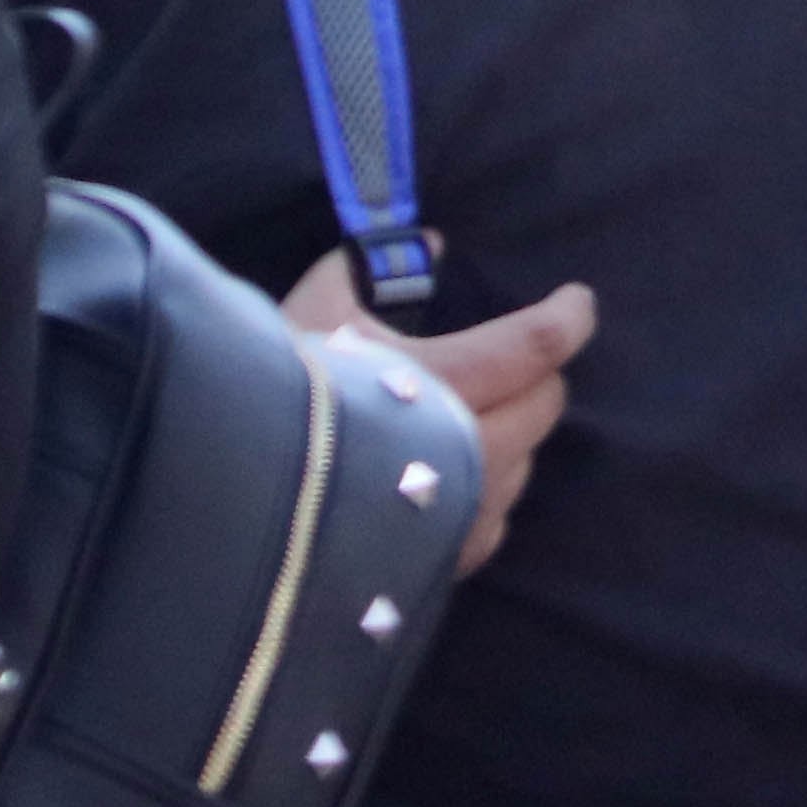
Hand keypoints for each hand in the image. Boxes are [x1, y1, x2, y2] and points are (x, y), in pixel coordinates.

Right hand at [283, 253, 593, 571]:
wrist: (228, 497)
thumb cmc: (274, 391)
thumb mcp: (316, 309)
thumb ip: (368, 266)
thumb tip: (429, 243)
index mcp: (444, 384)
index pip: (534, 346)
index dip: (566, 318)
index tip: (578, 302)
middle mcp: (469, 453)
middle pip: (542, 406)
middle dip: (539, 375)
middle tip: (521, 358)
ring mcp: (461, 516)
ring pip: (525, 464)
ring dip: (516, 433)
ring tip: (481, 415)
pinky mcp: (443, 563)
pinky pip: (493, 521)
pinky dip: (490, 491)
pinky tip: (460, 480)